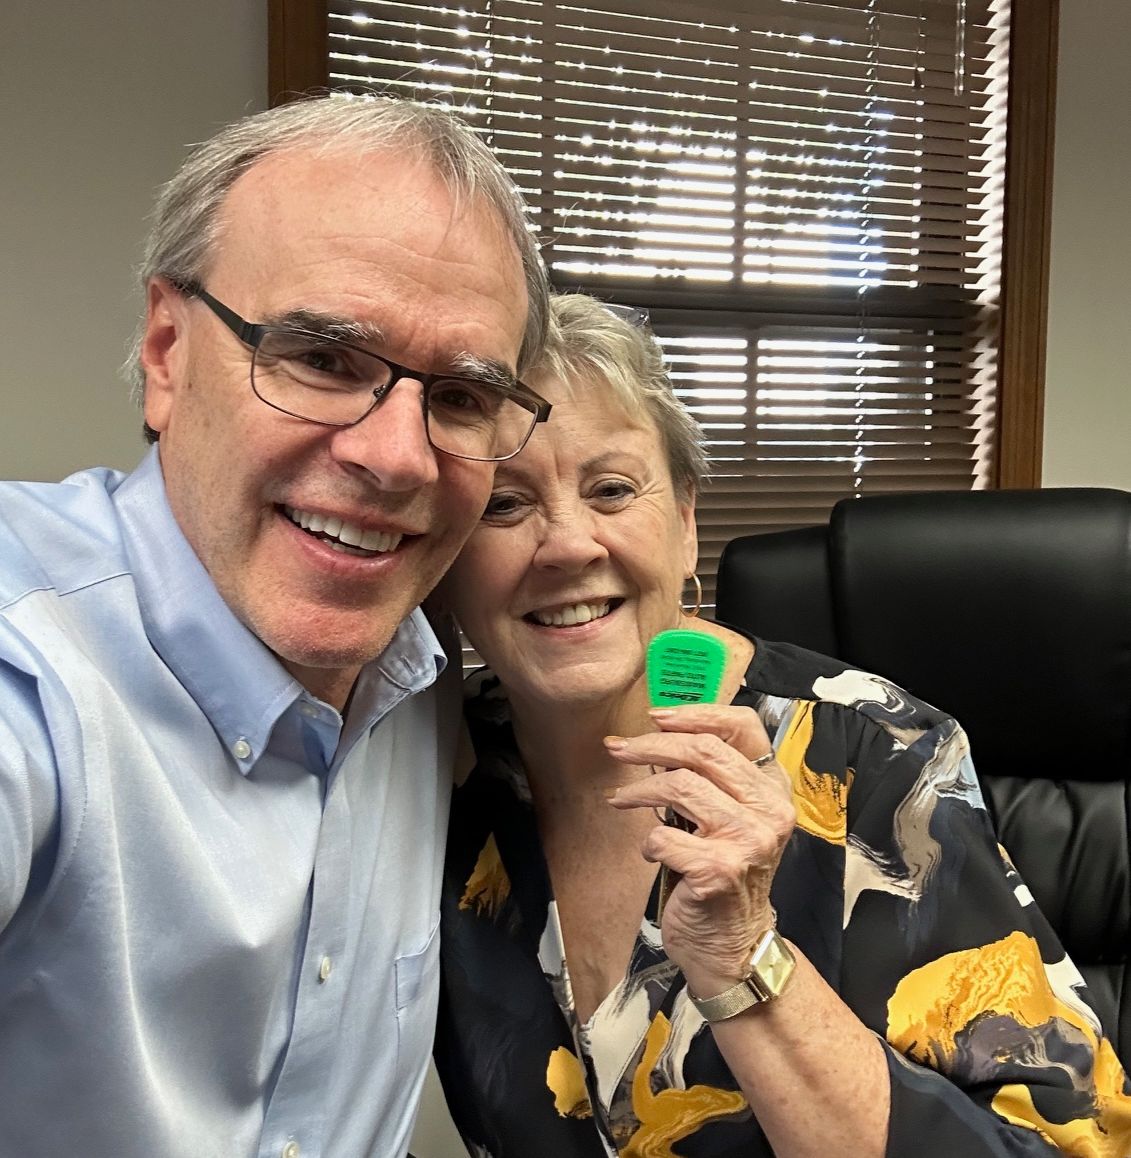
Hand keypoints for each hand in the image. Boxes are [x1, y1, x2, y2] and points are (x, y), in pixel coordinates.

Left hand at [605, 704, 794, 993]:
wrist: (733, 945)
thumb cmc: (723, 874)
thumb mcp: (730, 819)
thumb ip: (711, 779)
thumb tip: (659, 736)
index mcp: (773, 789)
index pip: (745, 727)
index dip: (698, 714)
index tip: (657, 716)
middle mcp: (770, 810)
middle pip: (702, 751)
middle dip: (650, 745)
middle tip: (616, 748)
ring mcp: (748, 840)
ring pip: (679, 787)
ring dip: (638, 791)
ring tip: (619, 799)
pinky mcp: (720, 870)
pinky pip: (663, 836)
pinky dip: (647, 843)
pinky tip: (652, 853)